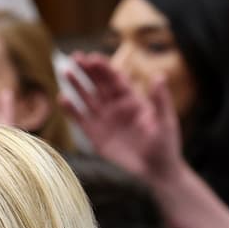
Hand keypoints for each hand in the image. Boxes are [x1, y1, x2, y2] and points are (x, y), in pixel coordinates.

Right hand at [63, 53, 184, 179]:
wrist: (156, 171)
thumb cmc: (165, 145)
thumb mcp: (165, 122)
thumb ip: (160, 100)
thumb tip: (160, 75)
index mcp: (132, 99)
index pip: (115, 79)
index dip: (104, 68)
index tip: (94, 58)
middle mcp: (115, 106)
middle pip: (98, 84)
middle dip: (87, 70)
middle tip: (75, 56)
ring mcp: (104, 119)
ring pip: (87, 98)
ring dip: (77, 85)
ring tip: (65, 71)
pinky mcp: (95, 135)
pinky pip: (81, 119)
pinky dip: (71, 110)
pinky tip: (63, 98)